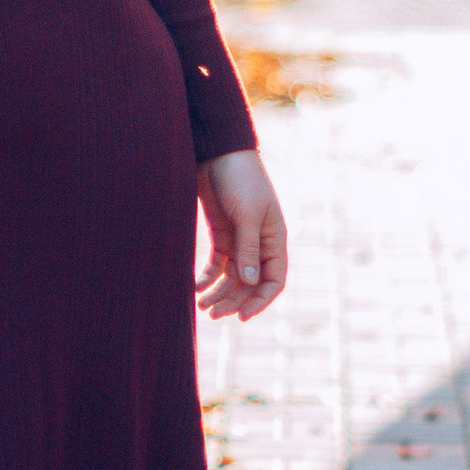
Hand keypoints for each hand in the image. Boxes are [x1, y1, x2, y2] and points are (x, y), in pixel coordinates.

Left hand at [197, 150, 286, 321]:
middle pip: (250, 283)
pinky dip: (207, 277)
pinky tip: (195, 287)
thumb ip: (248, 249)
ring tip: (201, 306)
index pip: (274, 280)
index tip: (242, 317)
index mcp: (274, 240)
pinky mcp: (220, 233)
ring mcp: (239, 240)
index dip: (261, 301)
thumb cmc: (241, 179)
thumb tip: (250, 282)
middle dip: (233, 301)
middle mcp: (259, 244)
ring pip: (232, 277)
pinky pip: (216, 263)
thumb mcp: (247, 214)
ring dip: (219, 293)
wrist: (218, 152)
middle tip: (213, 314)